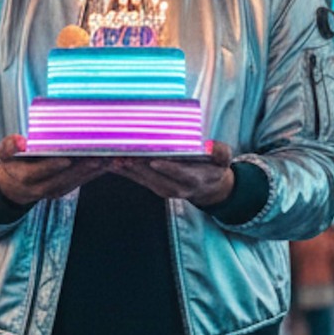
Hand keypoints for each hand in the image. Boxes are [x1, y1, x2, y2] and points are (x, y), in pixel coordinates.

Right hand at [0, 135, 112, 204]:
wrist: (16, 186)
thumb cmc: (12, 163)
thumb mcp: (4, 153)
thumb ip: (10, 145)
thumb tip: (21, 141)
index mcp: (26, 177)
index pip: (41, 172)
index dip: (53, 166)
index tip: (67, 158)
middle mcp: (42, 188)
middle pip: (64, 178)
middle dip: (81, 168)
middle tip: (97, 155)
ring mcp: (56, 190)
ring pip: (76, 181)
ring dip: (92, 170)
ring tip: (108, 156)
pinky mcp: (66, 189)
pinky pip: (81, 181)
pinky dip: (94, 172)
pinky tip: (107, 161)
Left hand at [112, 139, 235, 208]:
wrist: (208, 188)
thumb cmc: (214, 168)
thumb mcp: (224, 159)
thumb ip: (220, 152)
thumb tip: (210, 145)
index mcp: (192, 179)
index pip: (178, 173)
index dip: (167, 167)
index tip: (155, 160)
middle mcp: (174, 187)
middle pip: (154, 176)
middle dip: (138, 165)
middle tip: (124, 152)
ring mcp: (161, 188)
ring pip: (141, 178)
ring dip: (125, 168)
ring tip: (110, 155)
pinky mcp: (152, 186)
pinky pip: (136, 178)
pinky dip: (123, 170)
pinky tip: (109, 160)